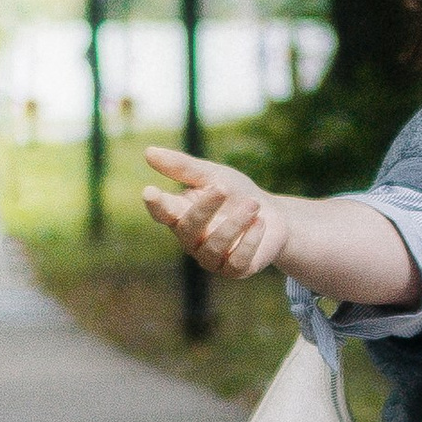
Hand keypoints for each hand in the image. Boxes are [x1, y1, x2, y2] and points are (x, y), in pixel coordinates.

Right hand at [142, 146, 286, 279]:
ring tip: (253, 204)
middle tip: (222, 187)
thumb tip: (148, 151)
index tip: (149, 191)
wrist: (272, 215)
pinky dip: (249, 241)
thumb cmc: (235, 194)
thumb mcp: (213, 175)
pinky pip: (236, 262)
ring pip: (214, 247)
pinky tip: (260, 223)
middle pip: (188, 228)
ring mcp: (211, 258)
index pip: (162, 212)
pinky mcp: (234, 270)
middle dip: (204, 208)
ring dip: (235, 223)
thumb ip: (183, 167)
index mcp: (181, 215)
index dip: (155, 204)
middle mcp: (191, 240)